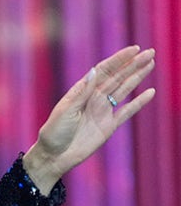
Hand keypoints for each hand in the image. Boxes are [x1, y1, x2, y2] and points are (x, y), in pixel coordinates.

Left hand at [22, 45, 155, 191]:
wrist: (54, 156)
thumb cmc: (54, 132)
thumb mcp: (66, 110)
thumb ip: (82, 92)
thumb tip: (95, 71)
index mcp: (82, 91)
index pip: (104, 71)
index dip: (119, 60)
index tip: (133, 49)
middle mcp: (94, 98)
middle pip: (117, 77)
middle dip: (133, 64)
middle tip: (150, 52)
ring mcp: (103, 111)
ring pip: (124, 90)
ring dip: (137, 77)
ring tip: (150, 64)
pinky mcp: (109, 125)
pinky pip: (127, 111)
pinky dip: (139, 103)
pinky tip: (150, 92)